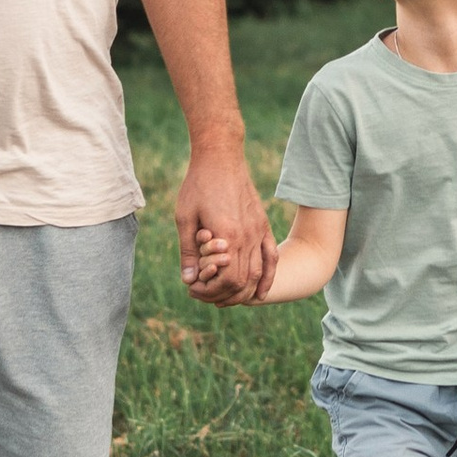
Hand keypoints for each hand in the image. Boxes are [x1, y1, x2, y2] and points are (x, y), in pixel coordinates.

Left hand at [175, 139, 270, 301]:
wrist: (221, 158)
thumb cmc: (198, 185)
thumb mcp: (185, 218)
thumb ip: (188, 251)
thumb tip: (188, 280)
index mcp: (228, 236)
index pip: (229, 280)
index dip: (213, 292)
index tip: (195, 290)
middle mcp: (248, 237)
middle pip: (244, 282)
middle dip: (225, 295)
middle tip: (206, 296)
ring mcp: (258, 231)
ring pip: (259, 273)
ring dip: (245, 291)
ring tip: (228, 298)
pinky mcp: (262, 225)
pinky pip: (271, 256)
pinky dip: (268, 277)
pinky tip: (262, 292)